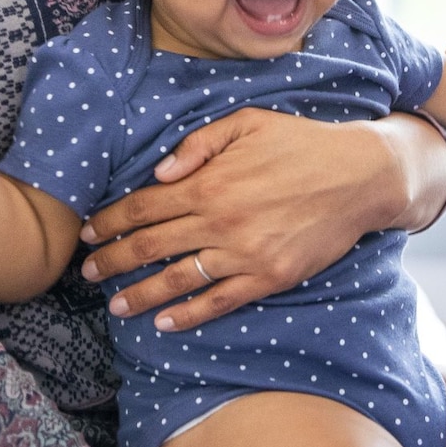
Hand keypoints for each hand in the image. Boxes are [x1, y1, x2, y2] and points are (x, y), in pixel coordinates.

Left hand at [78, 108, 410, 330]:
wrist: (359, 176)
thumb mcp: (246, 123)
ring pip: (177, 280)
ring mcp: (243, 254)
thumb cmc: (301, 143)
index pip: (143, 207)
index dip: (109, 221)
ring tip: (116, 306)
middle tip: (87, 272)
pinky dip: (188, 315)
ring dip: (141, 294)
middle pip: (150, 246)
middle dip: (112, 260)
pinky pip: (219, 301)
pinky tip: (165, 323)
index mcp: (209, 182)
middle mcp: (220, 221)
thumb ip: (198, 144)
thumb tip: (158, 171)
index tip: (87, 232)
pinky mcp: (268, 277)